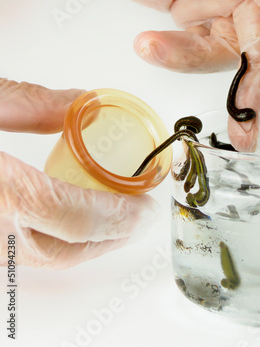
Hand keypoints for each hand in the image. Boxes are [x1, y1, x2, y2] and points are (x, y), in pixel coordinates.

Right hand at [0, 79, 157, 268]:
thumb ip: (30, 104)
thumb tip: (80, 104)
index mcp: (2, 193)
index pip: (76, 217)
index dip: (118, 215)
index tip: (143, 207)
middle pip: (63, 251)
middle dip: (110, 235)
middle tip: (136, 217)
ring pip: (41, 259)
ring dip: (81, 242)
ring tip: (107, 220)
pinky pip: (21, 254)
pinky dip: (51, 241)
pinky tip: (60, 221)